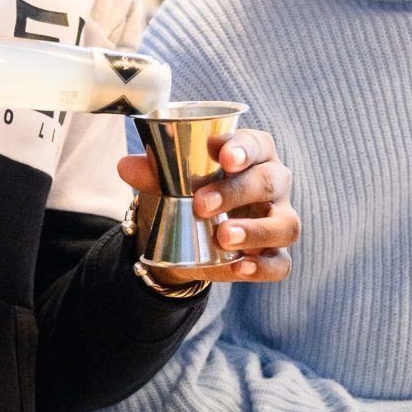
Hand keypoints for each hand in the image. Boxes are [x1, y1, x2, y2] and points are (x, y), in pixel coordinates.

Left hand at [118, 126, 299, 281]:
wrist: (189, 233)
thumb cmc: (191, 190)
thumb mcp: (170, 180)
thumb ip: (153, 172)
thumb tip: (125, 166)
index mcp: (253, 154)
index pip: (257, 144)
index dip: (243, 148)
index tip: (222, 156)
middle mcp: (274, 184)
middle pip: (269, 182)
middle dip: (236, 191)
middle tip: (201, 204)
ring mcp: (279, 220)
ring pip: (286, 225)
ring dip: (256, 231)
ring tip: (223, 236)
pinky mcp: (275, 254)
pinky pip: (280, 264)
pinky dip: (262, 267)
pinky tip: (238, 267)